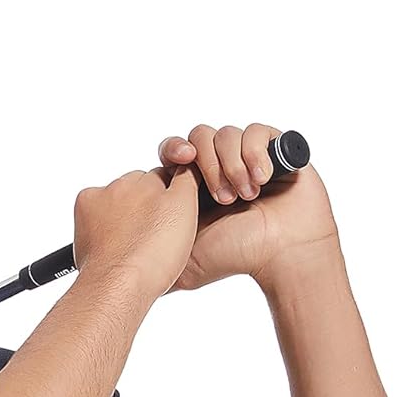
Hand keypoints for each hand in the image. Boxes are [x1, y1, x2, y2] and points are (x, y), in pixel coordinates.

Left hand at [157, 122, 341, 291]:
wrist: (281, 256)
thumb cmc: (235, 257)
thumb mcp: (181, 263)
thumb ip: (150, 257)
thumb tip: (115, 265)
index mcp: (194, 186)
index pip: (176, 151)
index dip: (174, 149)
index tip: (179, 158)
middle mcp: (219, 167)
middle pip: (199, 136)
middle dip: (207, 164)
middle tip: (220, 198)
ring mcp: (247, 157)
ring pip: (226, 133)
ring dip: (232, 165)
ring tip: (243, 197)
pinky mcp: (276, 149)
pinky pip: (257, 131)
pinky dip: (256, 154)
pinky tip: (261, 182)